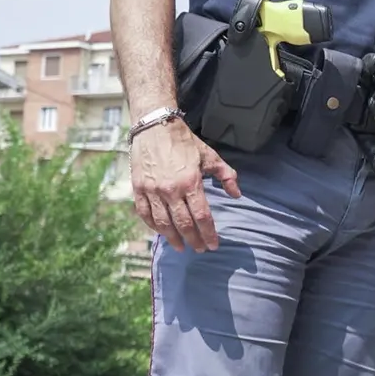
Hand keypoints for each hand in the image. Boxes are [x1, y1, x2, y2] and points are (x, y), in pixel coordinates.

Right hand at [131, 118, 239, 251]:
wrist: (154, 126)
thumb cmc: (184, 142)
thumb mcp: (210, 156)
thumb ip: (226, 175)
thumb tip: (237, 194)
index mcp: (190, 182)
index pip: (202, 217)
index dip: (209, 233)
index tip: (214, 245)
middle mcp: (170, 190)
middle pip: (183, 224)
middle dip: (193, 240)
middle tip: (200, 249)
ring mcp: (152, 190)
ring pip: (163, 223)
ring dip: (173, 238)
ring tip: (181, 247)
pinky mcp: (138, 188)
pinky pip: (144, 214)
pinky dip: (153, 226)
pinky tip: (161, 232)